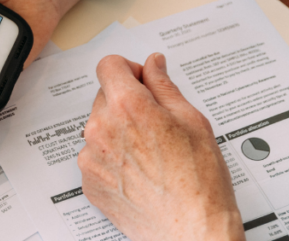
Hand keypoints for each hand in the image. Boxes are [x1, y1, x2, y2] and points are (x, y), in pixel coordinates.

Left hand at [78, 54, 243, 240]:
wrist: (192, 230)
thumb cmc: (199, 181)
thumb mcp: (191, 120)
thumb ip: (164, 86)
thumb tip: (153, 65)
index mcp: (128, 107)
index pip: (109, 65)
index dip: (128, 69)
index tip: (141, 80)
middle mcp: (101, 129)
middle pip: (104, 96)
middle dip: (127, 102)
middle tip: (156, 124)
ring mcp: (91, 157)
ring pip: (100, 127)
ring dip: (118, 131)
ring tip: (151, 154)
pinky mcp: (89, 181)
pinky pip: (96, 156)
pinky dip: (113, 159)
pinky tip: (140, 171)